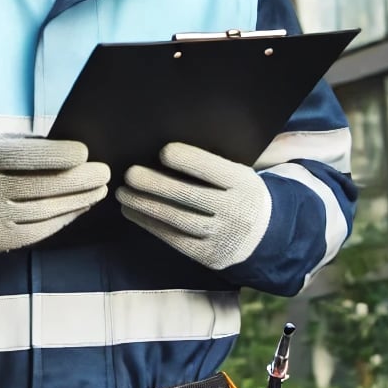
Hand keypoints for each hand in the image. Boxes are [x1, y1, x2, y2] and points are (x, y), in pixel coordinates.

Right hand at [0, 136, 109, 251]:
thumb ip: (29, 147)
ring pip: (43, 211)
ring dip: (78, 200)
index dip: (57, 155)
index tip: (85, 152)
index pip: (24, 156)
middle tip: (104, 173)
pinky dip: (65, 218)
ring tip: (100, 190)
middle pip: (39, 186)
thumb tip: (76, 152)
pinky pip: (39, 230)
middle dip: (77, 180)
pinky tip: (82, 206)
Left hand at [116, 142, 270, 270]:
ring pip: (178, 219)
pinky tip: (132, 211)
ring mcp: (222, 237)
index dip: (188, 160)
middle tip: (130, 173)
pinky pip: (174, 240)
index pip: (214, 170)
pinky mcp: (209, 256)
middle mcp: (236, 211)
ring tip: (123, 193)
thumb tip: (191, 131)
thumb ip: (222, 156)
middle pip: (191, 196)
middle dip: (156, 184)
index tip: (163, 151)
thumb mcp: (243, 170)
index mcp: (245, 184)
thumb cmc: (240, 190)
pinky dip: (150, 224)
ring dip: (145, 205)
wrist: (264, 234)